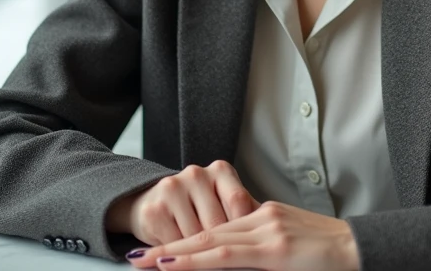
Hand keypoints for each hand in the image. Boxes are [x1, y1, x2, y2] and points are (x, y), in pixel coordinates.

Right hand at [109, 161, 258, 246]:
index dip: (245, 229)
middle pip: (219, 222)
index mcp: (220, 170)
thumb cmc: (200, 209)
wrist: (151, 204)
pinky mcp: (154, 210)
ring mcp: (173, 189)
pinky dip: (183, 257)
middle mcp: (196, 173)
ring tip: (204, 255)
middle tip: (231, 259)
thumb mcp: (225, 205)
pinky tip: (183, 255)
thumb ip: (248, 214)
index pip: (239, 203)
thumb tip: (279, 238)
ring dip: (202, 253)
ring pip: (197, 237)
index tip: (252, 247)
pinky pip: (176, 244)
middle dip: (225, 245)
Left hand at [126, 200, 359, 270]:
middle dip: (169, 248)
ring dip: (174, 255)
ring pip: (211, 243)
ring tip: (144, 263)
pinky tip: (176, 263)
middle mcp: (262, 219)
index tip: (159, 254)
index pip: (218, 231)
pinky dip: (198, 260)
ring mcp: (268, 232)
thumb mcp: (293, 250)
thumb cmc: (333, 259)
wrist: (365, 252)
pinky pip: (228, 256)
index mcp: (265, 219)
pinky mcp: (276, 249)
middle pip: (207, 234)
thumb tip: (235, 261)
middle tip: (135, 260)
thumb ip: (264, 253)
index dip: (186, 243)